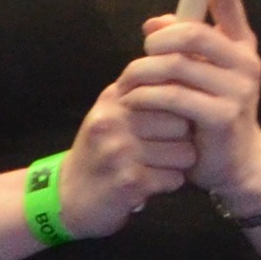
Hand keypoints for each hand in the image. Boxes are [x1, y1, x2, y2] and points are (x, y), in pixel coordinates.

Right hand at [55, 63, 209, 239]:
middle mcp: (114, 120)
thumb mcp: (116, 111)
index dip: (180, 111)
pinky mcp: (128, 181)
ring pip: (185, 153)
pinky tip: (149, 183)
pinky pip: (175, 178)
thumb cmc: (103, 149)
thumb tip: (191, 64)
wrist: (70, 195)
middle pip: (183, 123)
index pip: (173, 92)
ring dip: (177, 164)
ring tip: (153, 166)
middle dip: (182, 139)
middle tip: (160, 149)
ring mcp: (119, 151)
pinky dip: (168, 183)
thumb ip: (146, 89)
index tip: (168, 122)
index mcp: (115, 98)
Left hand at [120, 0, 260, 204]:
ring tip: (127, 85)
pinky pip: (173, 97)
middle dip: (158, 41)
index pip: (233, 7)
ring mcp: (238, 90)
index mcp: (241, 47)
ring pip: (176, 66)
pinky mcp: (223, 115)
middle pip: (194, 34)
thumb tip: (154, 22)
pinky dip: (147, 97)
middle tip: (141, 55)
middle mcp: (245, 63)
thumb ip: (181, 48)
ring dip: (142, 73)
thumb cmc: (211, 113)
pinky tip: (135, 102)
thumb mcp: (198, 76)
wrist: (233, 161)